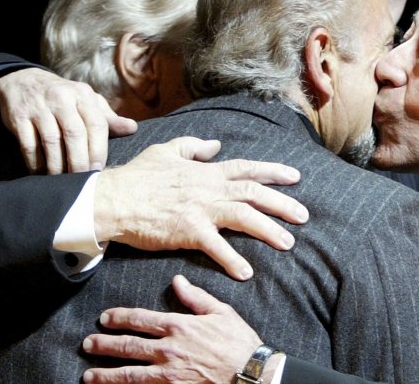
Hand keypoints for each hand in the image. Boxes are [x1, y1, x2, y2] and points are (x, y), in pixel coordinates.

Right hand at [0, 67, 137, 173]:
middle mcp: (61, 98)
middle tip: (82, 179)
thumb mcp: (86, 100)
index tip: (99, 169)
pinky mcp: (19, 117)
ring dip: (57, 165)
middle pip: (75, 134)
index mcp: (82, 95)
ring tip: (62, 180)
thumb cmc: (63, 97)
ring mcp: (39, 107)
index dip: (99, 149)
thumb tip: (132, 129)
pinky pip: (29, 145)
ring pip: (51, 141)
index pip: (96, 124)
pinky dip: (36, 163)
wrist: (22, 81)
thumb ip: (107, 117)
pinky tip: (41, 173)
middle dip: (80, 161)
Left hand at [82, 275, 277, 383]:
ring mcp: (169, 374)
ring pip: (129, 373)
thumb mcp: (221, 312)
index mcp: (179, 326)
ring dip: (106, 374)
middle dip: (104, 345)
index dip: (119, 318)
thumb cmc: (239, 342)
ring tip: (89, 375)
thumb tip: (178, 281)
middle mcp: (169, 349)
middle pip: (128, 346)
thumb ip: (196, 297)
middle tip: (87, 344)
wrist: (251, 374)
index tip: (104, 318)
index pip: (140, 319)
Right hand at [95, 137, 307, 279]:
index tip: (295, 177)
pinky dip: (233, 260)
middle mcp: (209, 189)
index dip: (273, 171)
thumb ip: (193, 147)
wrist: (114, 198)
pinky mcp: (189, 232)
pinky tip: (246, 272)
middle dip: (282, 204)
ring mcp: (201, 210)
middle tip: (304, 215)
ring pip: (245, 217)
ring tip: (288, 243)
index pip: (247, 169)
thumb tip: (215, 145)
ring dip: (269, 230)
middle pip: (254, 194)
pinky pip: (217, 247)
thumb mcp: (166, 150)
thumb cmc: (137, 176)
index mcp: (206, 172)